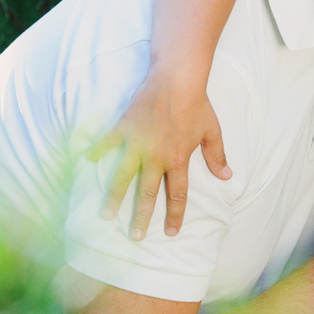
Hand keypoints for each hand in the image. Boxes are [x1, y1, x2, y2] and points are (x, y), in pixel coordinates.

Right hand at [89, 70, 230, 240]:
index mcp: (178, 159)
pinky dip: (96, 152)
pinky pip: (107, 143)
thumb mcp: (212, 131)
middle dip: (142, 217)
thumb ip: (217, 156)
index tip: (171, 232)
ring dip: (115, 197)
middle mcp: (156, 156)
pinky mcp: (123, 127)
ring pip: (123, 177)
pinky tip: (87, 162)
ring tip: (107, 214)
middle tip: (136, 236)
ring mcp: (137, 143)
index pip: (178, 195)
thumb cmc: (197, 103)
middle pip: (148, 193)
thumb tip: (227, 176)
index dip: (175, 215)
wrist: (177, 78)